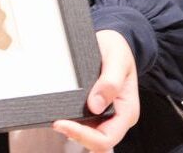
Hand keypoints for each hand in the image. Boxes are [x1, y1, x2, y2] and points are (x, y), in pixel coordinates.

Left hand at [52, 29, 139, 149]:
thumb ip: (110, 82)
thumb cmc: (118, 50)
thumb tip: (95, 106)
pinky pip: (85, 123)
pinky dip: (73, 121)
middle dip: (76, 134)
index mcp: (127, 111)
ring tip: (56, 117)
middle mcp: (118, 117)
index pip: (107, 138)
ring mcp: (107, 114)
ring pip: (90, 134)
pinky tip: (61, 112)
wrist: (115, 42)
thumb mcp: (117, 60)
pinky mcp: (97, 108)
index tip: (62, 123)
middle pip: (97, 141)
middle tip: (55, 121)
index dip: (84, 135)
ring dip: (73, 130)